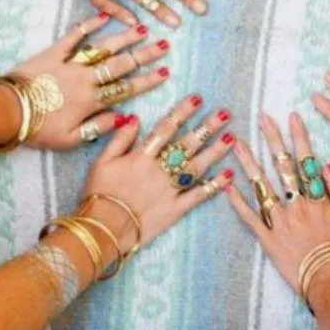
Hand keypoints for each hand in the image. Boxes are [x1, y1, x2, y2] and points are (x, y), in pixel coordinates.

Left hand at [11, 13, 169, 148]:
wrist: (7, 112)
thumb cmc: (38, 130)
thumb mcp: (70, 140)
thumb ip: (100, 128)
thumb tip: (125, 118)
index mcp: (92, 101)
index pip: (127, 89)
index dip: (148, 81)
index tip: (166, 73)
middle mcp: (87, 79)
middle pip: (122, 65)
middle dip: (145, 55)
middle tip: (164, 45)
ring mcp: (70, 63)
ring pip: (104, 48)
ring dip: (125, 38)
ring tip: (144, 28)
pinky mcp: (53, 53)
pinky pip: (73, 36)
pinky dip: (88, 25)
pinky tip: (103, 15)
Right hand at [80, 94, 234, 248]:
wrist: (101, 230)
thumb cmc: (97, 195)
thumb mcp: (101, 162)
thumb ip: (119, 140)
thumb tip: (134, 118)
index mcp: (141, 156)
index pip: (166, 128)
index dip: (183, 112)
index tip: (198, 99)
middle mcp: (159, 170)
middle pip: (187, 144)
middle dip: (207, 127)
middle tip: (225, 114)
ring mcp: (169, 190)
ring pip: (197, 167)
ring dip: (215, 152)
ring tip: (232, 137)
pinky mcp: (175, 210)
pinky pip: (198, 196)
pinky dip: (214, 186)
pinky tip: (228, 175)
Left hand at [226, 113, 329, 293]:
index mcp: (317, 199)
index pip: (306, 160)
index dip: (299, 137)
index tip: (292, 116)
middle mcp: (296, 206)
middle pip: (281, 167)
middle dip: (273, 140)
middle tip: (262, 118)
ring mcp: (279, 222)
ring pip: (261, 187)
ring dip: (249, 163)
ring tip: (237, 143)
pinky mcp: (267, 240)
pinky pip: (249, 218)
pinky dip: (237, 202)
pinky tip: (226, 185)